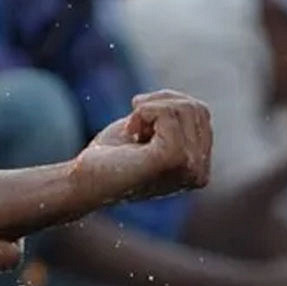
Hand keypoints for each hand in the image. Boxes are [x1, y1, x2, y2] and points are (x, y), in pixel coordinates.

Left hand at [76, 90, 211, 201]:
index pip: (201, 114)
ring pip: (184, 109)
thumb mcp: (152, 132)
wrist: (84, 180)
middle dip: (160, 104)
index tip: (141, 128)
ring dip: (149, 109)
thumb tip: (197, 107)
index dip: (167, 106)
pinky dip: (145, 112)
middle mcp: (199, 173)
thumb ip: (179, 122)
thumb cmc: (113, 157)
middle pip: (197, 109)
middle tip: (134, 127)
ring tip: (132, 132)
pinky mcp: (172, 160)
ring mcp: (189, 169)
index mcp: (199, 169)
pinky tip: (131, 131)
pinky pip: (168, 115)